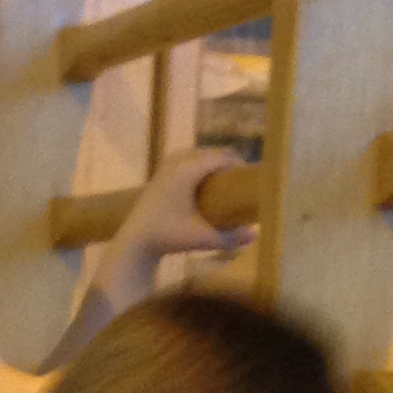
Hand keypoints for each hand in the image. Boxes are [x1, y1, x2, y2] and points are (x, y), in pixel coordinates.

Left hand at [101, 147, 255, 279]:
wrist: (136, 239)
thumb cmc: (168, 236)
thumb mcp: (202, 238)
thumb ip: (230, 237)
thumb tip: (256, 233)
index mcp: (189, 168)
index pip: (225, 156)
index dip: (242, 166)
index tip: (253, 183)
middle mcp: (180, 157)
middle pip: (216, 153)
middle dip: (232, 167)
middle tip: (244, 188)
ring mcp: (171, 160)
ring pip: (205, 155)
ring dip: (219, 167)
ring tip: (231, 188)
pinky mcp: (166, 167)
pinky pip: (194, 159)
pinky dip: (206, 168)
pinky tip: (212, 186)